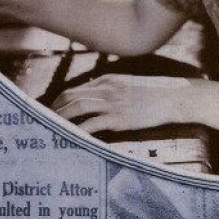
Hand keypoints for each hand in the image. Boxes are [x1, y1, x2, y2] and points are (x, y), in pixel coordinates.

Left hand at [52, 74, 193, 134]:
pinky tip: (72, 139)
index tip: (52, 111)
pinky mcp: (119, 117)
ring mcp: (113, 102)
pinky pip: (92, 124)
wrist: (174, 98)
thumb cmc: (155, 94)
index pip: (77, 89)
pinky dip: (79, 131)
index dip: (61, 100)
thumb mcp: (130, 85)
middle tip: (44, 122)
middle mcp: (107, 88)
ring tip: (51, 130)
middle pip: (71, 95)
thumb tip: (93, 99)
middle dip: (55, 109)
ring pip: (77, 107)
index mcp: (108, 80)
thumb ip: (111, 89)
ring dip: (61, 119)